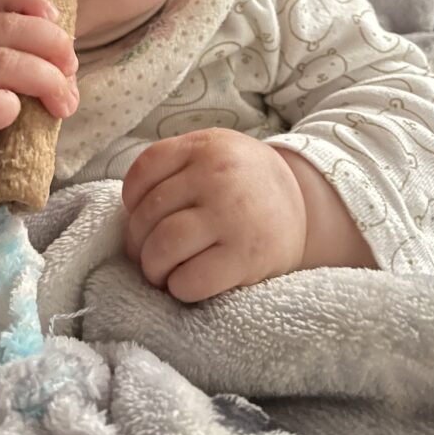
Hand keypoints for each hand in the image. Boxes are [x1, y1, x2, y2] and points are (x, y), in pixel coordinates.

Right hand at [0, 0, 77, 240]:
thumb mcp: (18, 76)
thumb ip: (42, 59)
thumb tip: (70, 67)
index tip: (58, 17)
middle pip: (10, 27)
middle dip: (54, 47)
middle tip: (71, 75)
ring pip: (2, 62)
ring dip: (44, 80)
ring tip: (61, 105)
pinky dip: (6, 107)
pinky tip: (16, 115)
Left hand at [122, 128, 306, 301]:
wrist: (304, 204)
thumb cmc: (243, 182)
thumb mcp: (214, 153)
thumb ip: (175, 167)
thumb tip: (129, 213)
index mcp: (204, 147)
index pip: (144, 171)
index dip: (132, 201)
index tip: (142, 217)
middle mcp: (217, 176)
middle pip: (148, 215)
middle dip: (138, 243)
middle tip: (149, 255)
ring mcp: (231, 216)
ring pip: (162, 248)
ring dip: (154, 268)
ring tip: (163, 272)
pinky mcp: (246, 257)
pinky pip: (190, 280)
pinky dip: (179, 287)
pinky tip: (189, 282)